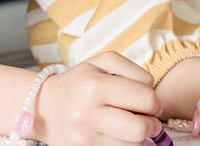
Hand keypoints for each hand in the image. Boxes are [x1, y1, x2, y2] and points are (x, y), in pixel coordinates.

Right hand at [33, 52, 163, 145]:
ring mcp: (84, 138)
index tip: (149, 104)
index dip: (155, 102)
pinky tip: (119, 137)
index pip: (146, 99)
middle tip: (146, 121)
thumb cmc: (79, 82)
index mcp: (94, 86)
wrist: (44, 107)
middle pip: (141, 129)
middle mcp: (87, 114)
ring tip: (131, 129)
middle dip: (151, 125)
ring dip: (139, 140)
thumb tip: (152, 92)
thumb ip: (134, 70)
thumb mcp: (102, 63)